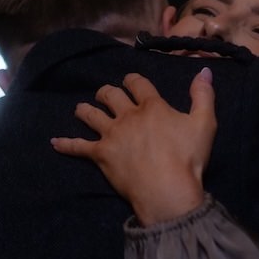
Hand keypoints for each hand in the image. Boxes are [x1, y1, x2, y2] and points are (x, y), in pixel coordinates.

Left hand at [52, 68, 215, 225]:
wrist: (167, 189)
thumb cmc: (188, 158)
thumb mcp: (204, 123)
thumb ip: (203, 95)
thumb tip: (204, 69)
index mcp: (152, 106)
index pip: (138, 84)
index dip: (132, 80)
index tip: (130, 81)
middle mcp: (127, 116)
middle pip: (111, 96)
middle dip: (107, 92)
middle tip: (105, 94)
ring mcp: (111, 135)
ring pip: (91, 115)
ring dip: (85, 110)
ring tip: (81, 109)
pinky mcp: (100, 155)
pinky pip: (78, 147)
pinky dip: (66, 144)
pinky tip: (54, 142)